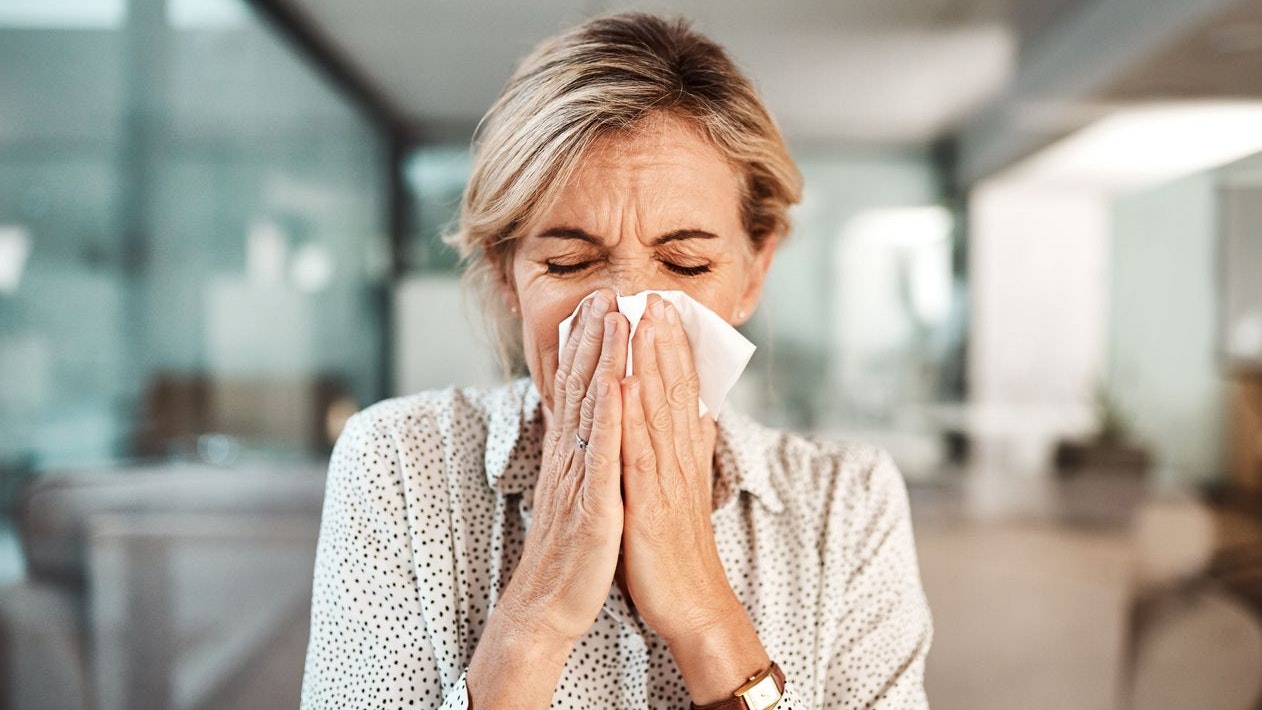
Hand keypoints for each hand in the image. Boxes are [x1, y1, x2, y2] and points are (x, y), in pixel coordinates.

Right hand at [469, 291, 629, 706]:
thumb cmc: (571, 550)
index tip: (598, 303)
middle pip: (579, 386)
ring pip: (591, 410)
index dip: (586, 344)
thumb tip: (591, 418)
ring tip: (614, 318)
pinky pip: (602, 457)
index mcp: (571, 454)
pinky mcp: (594, 506)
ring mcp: (580, 479)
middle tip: (604, 290)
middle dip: (593, 336)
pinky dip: (609, 419)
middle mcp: (570, 458)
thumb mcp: (576, 490)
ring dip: (602, 361)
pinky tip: (617, 386)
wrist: (549, 605)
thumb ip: (582, 452)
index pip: (576, 388)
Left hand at [618, 294, 731, 640]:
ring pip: (658, 411)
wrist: (691, 602)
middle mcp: (678, 459)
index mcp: (683, 454)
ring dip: (651, 365)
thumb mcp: (683, 488)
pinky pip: (637, 454)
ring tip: (644, 322)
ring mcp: (664, 478)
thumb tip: (699, 412)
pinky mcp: (647, 503)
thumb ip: (688, 448)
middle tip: (657, 296)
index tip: (664, 307)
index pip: (682, 390)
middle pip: (674, 390)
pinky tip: (622, 385)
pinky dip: (631, 417)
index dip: (673, 347)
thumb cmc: (679, 547)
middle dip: (664, 341)